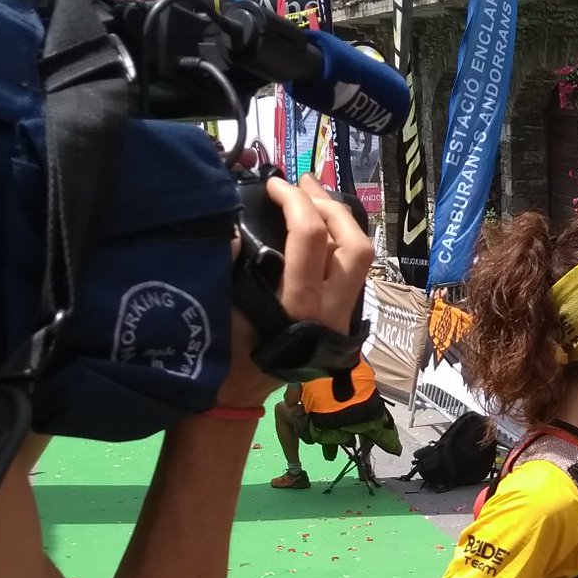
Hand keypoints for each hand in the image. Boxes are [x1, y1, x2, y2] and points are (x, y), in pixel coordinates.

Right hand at [218, 174, 374, 408]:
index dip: (293, 201)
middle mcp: (329, 311)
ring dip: (342, 221)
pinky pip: (351, 268)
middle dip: (329, 205)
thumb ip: (228, 266)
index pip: (310, 238)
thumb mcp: (216, 308)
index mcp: (296, 307)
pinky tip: (319, 225)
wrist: (240, 393)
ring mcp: (341, 315)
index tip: (271, 185)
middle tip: (303, 184)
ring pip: (361, 257)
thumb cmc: (224, 352)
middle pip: (353, 245)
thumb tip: (235, 227)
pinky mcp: (343, 316)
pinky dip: (339, 240)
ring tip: (315, 196)